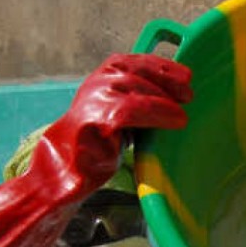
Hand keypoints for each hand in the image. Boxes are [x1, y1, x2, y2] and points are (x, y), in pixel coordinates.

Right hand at [0, 54, 190, 246]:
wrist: (56, 184)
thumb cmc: (86, 160)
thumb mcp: (112, 129)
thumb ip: (130, 112)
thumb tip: (166, 104)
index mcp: (93, 87)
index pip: (126, 62)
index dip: (155, 63)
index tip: (183, 73)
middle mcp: (90, 90)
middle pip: (133, 70)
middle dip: (164, 75)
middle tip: (189, 89)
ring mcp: (89, 105)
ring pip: (134, 87)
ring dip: (164, 96)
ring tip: (184, 108)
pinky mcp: (93, 124)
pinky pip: (133, 110)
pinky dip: (159, 113)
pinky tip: (177, 122)